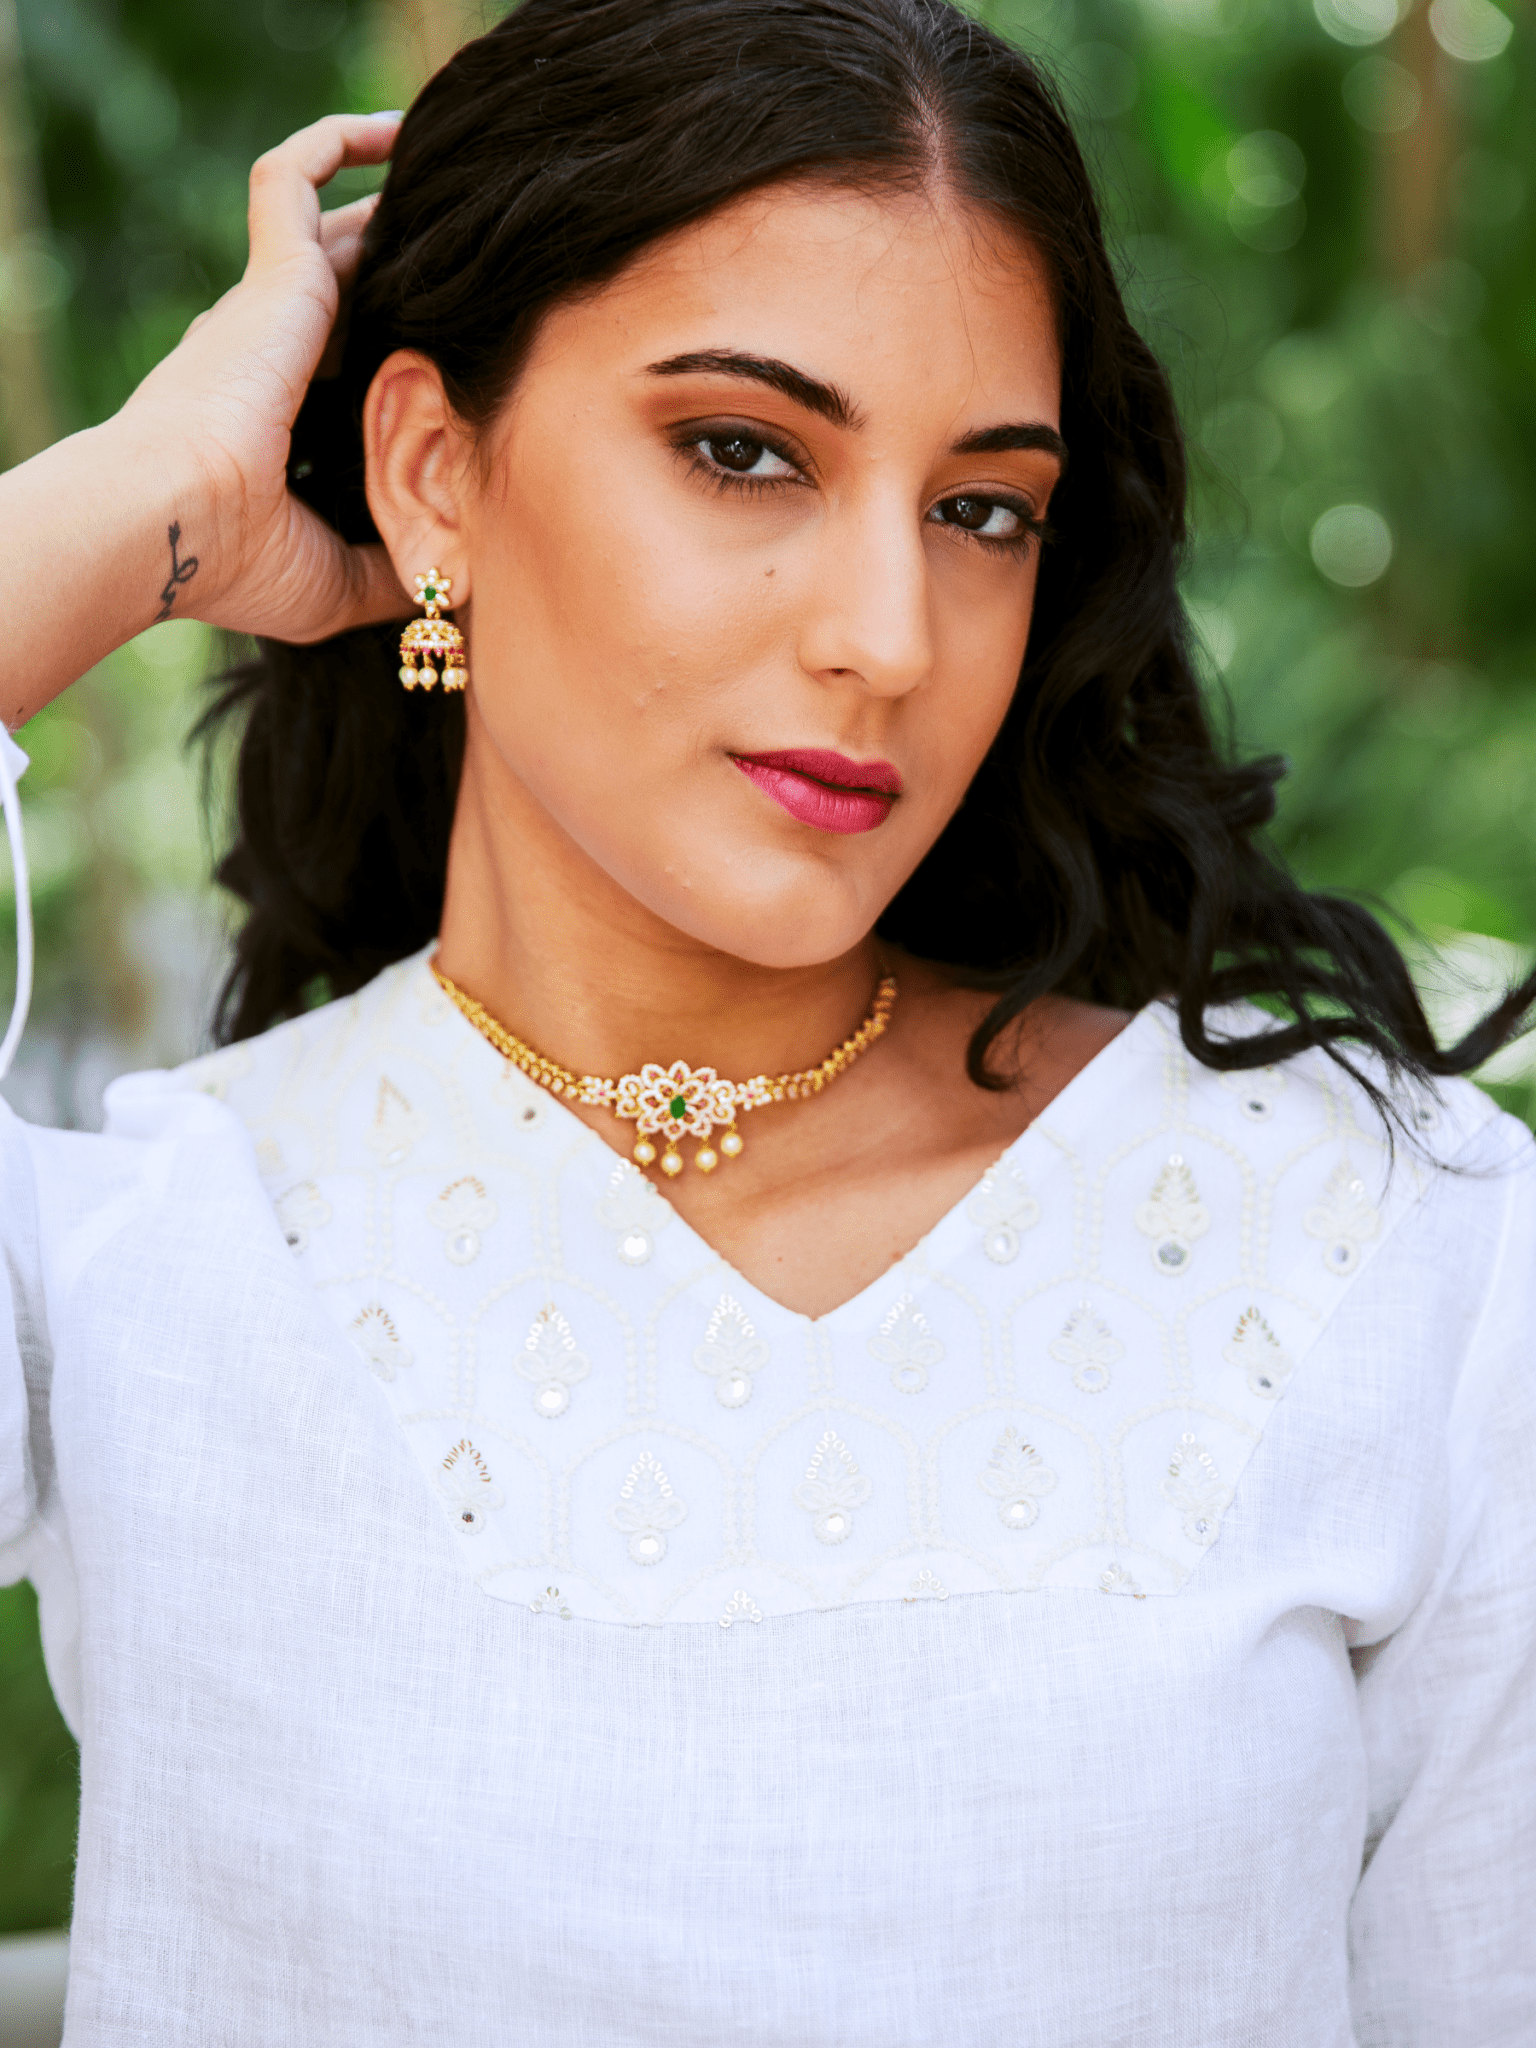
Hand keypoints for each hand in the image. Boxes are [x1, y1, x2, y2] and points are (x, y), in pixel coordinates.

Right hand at [116, 111, 410, 643]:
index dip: (391, 340)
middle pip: (348, 282)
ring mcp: (267, 308)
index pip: (344, 357)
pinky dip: (333, 141)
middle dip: (400, 263)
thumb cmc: (237, 563)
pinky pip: (292, 176)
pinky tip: (392, 128)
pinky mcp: (270, 277)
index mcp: (280, 414)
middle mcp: (271, 349)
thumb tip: (454, 580)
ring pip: (331, 222)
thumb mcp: (336, 580)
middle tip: (471, 250)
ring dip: (384, 195)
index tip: (454, 340)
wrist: (175, 523)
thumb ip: (394, 569)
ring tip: (452, 175)